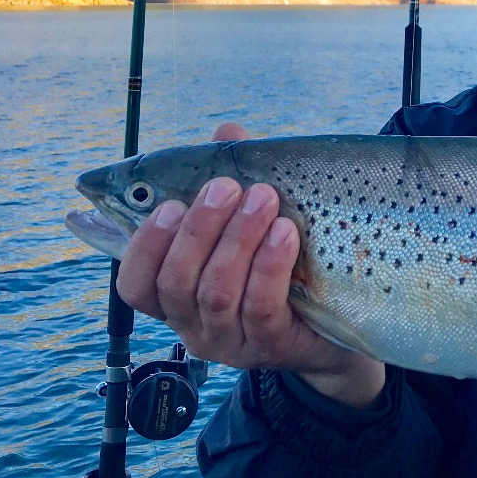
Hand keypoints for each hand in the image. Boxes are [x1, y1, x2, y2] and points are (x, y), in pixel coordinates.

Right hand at [115, 123, 385, 407]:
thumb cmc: (285, 260)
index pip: (135, 284)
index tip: (170, 203)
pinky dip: (270, 266)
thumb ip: (236, 178)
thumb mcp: (256, 219)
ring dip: (238, 239)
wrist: (341, 315)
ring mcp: (232, 341)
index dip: (145, 246)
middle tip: (227, 185)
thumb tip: (227, 131)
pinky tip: (285, 233)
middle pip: (177, 282)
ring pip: (218, 292)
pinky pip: (261, 306)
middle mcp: (194, 325)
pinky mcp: (272, 346)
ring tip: (264, 199)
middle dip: (200, 229)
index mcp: (176, 297)